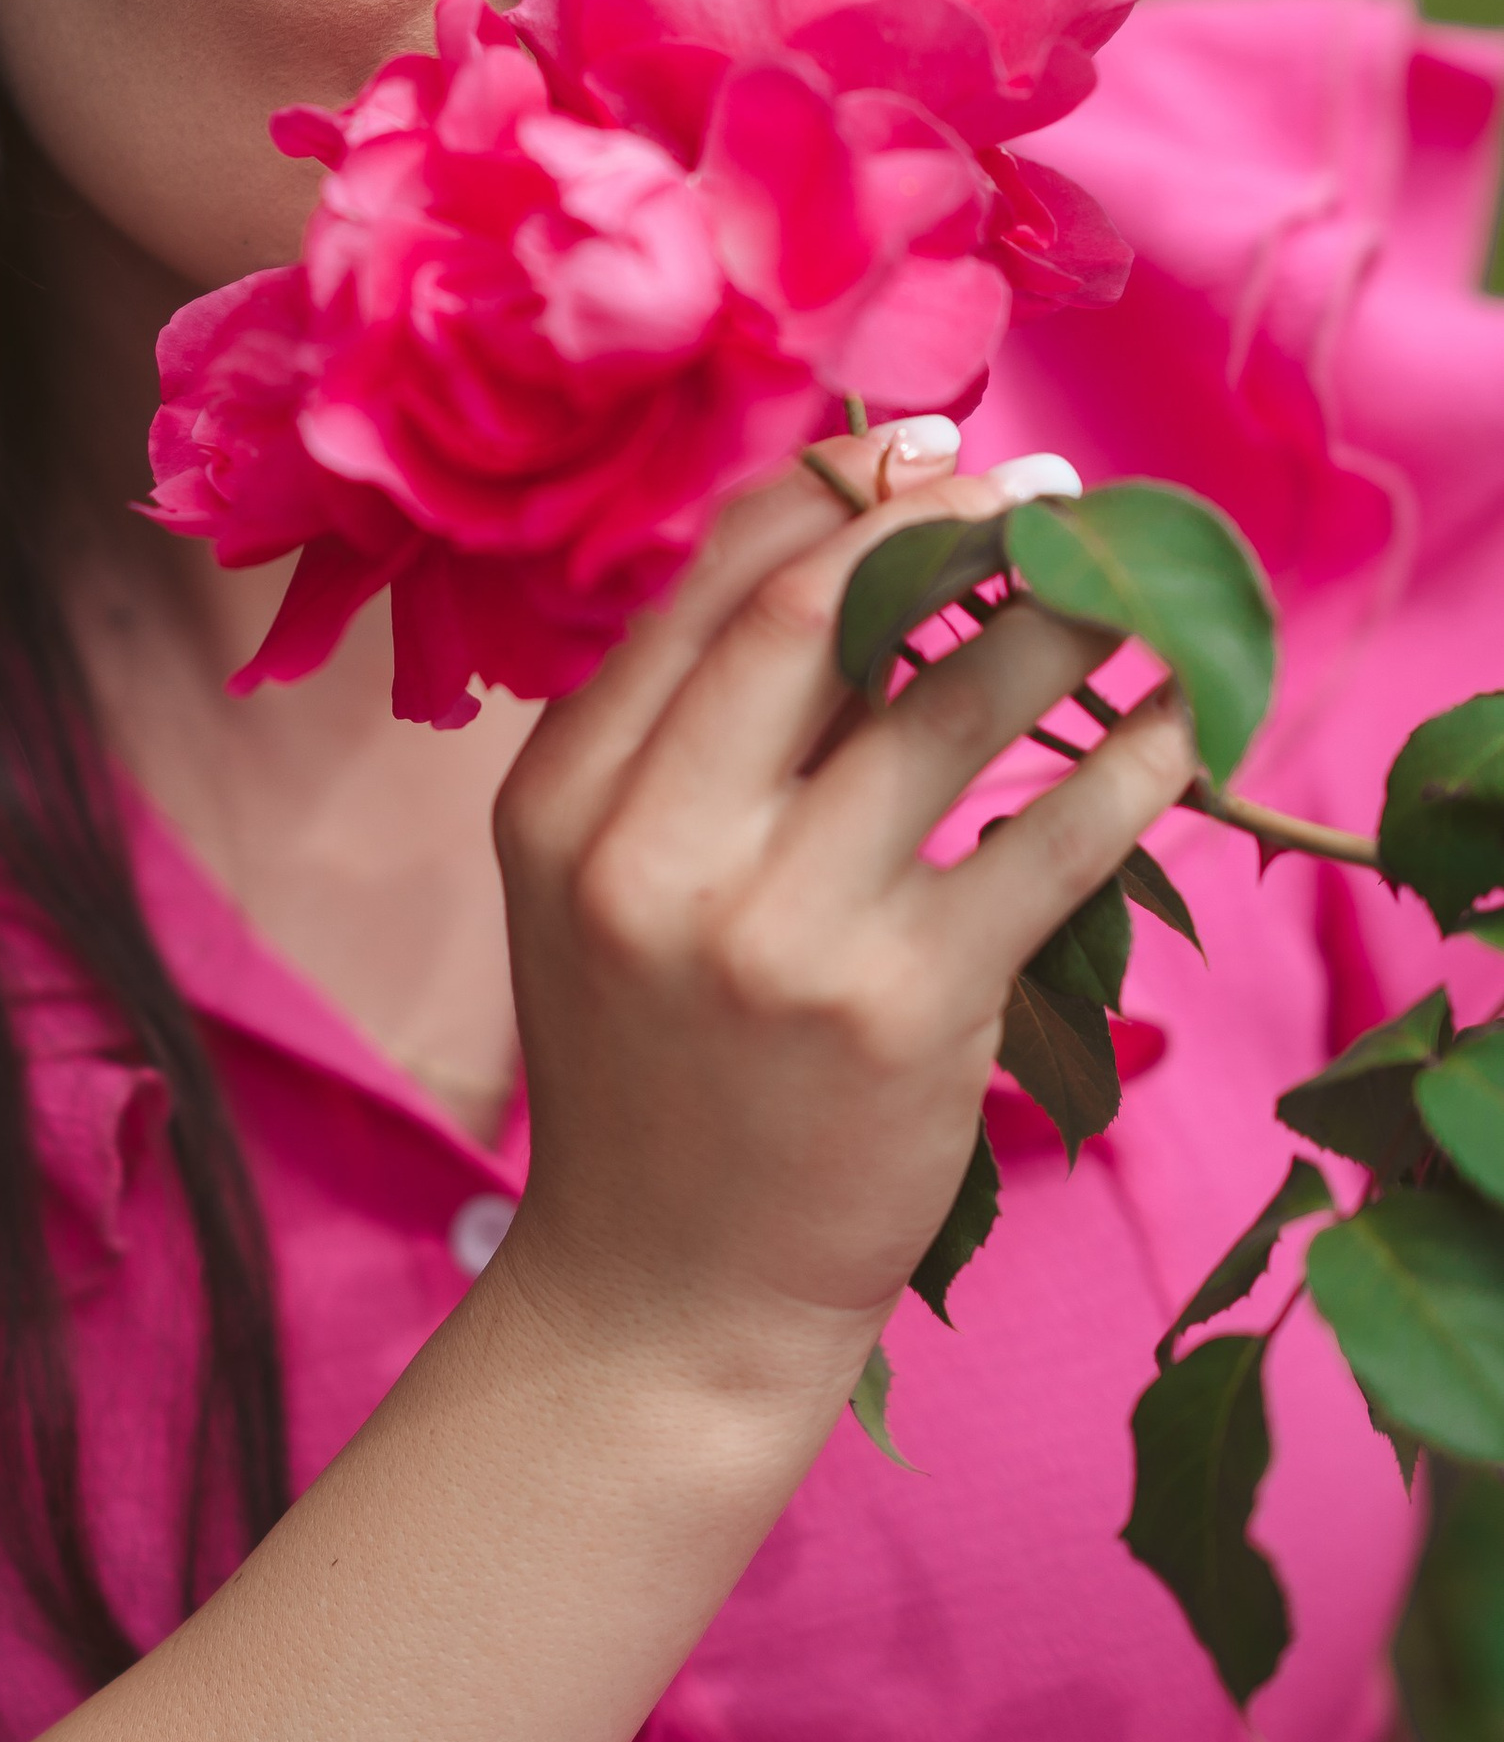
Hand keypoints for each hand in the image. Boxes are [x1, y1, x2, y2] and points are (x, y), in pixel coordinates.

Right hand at [490, 425, 1196, 1415]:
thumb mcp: (599, 891)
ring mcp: (776, 934)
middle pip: (807, 616)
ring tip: (1121, 583)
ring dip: (1054, 619)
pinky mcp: (900, 1012)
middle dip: (939, 524)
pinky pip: (1047, 844)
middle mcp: (650, 855)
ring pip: (943, 707)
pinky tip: (1181, 726)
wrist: (664, 1294)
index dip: (825, 492)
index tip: (916, 448)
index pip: (702, 588)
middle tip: (1042, 492)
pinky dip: (1132, 766)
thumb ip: (688, 742)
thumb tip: (846, 561)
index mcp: (559, 800)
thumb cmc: (651, 1070)